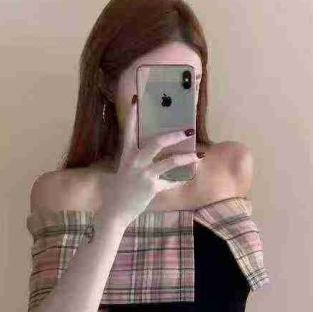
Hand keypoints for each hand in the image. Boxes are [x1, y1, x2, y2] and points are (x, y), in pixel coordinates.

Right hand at [100, 94, 201, 224]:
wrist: (115, 211)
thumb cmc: (121, 190)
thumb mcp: (127, 171)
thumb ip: (139, 161)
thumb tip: (157, 154)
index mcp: (126, 155)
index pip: (128, 131)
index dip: (132, 116)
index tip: (136, 100)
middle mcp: (134, 161)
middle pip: (156, 142)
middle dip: (174, 135)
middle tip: (188, 130)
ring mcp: (143, 173)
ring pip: (169, 161)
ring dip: (185, 158)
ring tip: (197, 155)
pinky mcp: (151, 186)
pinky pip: (170, 181)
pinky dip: (180, 179)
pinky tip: (189, 176)